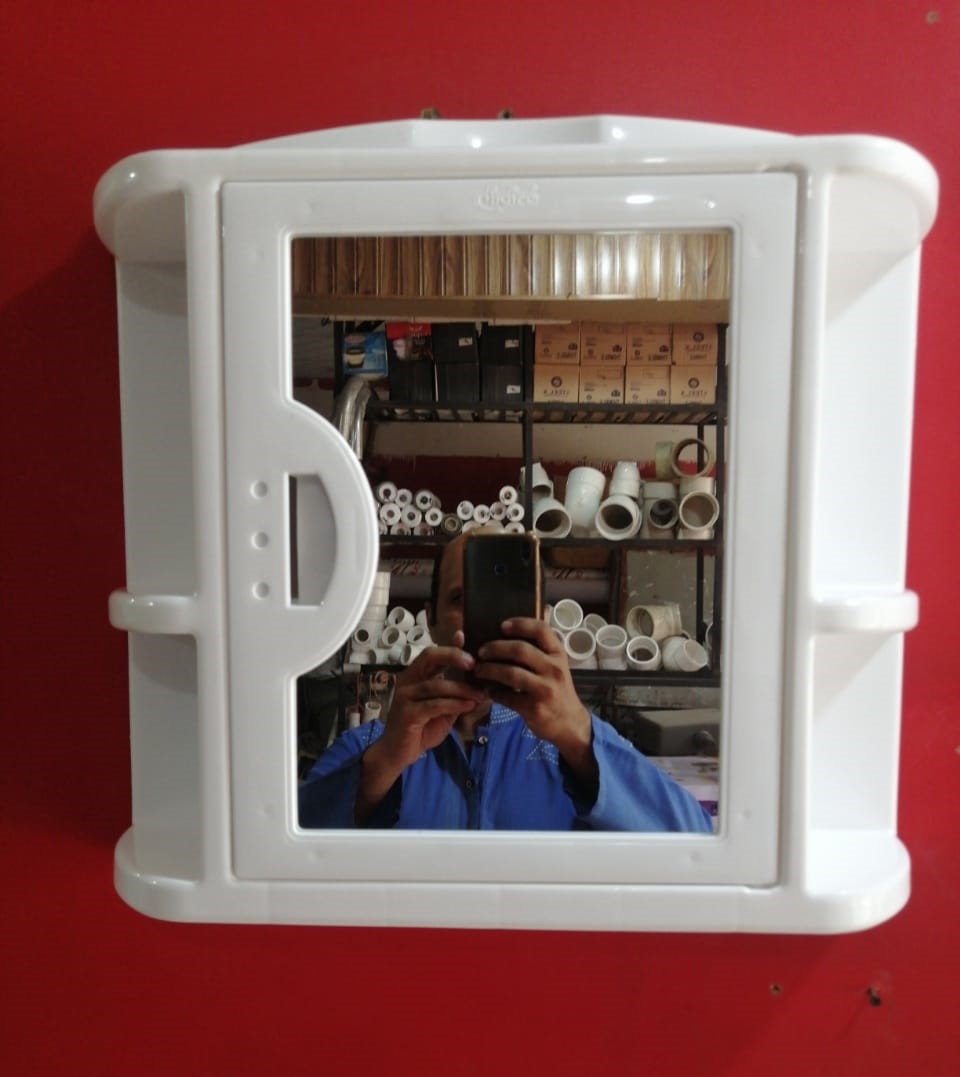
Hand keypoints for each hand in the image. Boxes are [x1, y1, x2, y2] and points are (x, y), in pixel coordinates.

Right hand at [378, 639, 486, 768]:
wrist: (398, 753)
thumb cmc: (421, 729)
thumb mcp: (443, 709)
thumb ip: (456, 695)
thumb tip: (480, 683)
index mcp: (415, 675)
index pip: (432, 654)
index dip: (449, 645)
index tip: (465, 637)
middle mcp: (407, 680)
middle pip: (429, 657)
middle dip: (453, 656)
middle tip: (473, 663)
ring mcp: (405, 696)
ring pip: (436, 684)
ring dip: (461, 689)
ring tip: (479, 694)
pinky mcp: (407, 713)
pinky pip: (434, 704)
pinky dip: (454, 704)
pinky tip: (468, 705)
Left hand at [474, 615, 595, 786]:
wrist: (569, 723)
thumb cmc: (557, 689)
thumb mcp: (556, 665)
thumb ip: (541, 649)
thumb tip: (515, 627)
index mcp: (558, 654)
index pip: (541, 630)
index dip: (520, 624)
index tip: (502, 625)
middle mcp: (554, 669)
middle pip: (520, 650)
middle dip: (495, 648)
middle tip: (481, 651)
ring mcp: (545, 689)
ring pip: (511, 673)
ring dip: (489, 670)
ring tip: (479, 670)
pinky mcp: (535, 708)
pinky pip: (508, 697)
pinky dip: (495, 693)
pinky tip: (490, 691)